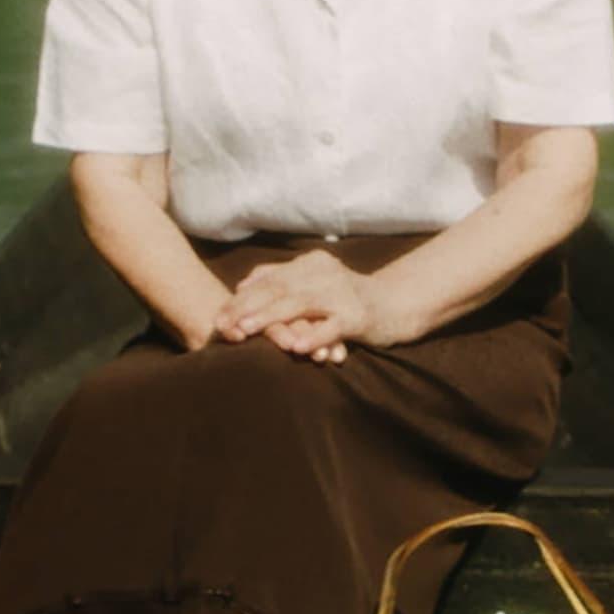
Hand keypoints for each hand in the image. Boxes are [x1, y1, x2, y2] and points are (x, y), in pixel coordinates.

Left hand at [211, 250, 393, 363]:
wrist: (395, 304)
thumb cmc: (347, 298)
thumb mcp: (313, 282)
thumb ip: (281, 279)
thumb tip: (243, 282)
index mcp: (309, 265)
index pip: (268, 280)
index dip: (241, 298)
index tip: (218, 316)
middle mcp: (323, 274)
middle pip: (278, 289)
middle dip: (246, 307)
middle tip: (222, 324)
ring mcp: (341, 294)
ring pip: (299, 304)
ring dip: (271, 317)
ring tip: (246, 330)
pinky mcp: (357, 315)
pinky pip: (332, 326)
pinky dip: (314, 335)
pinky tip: (296, 348)